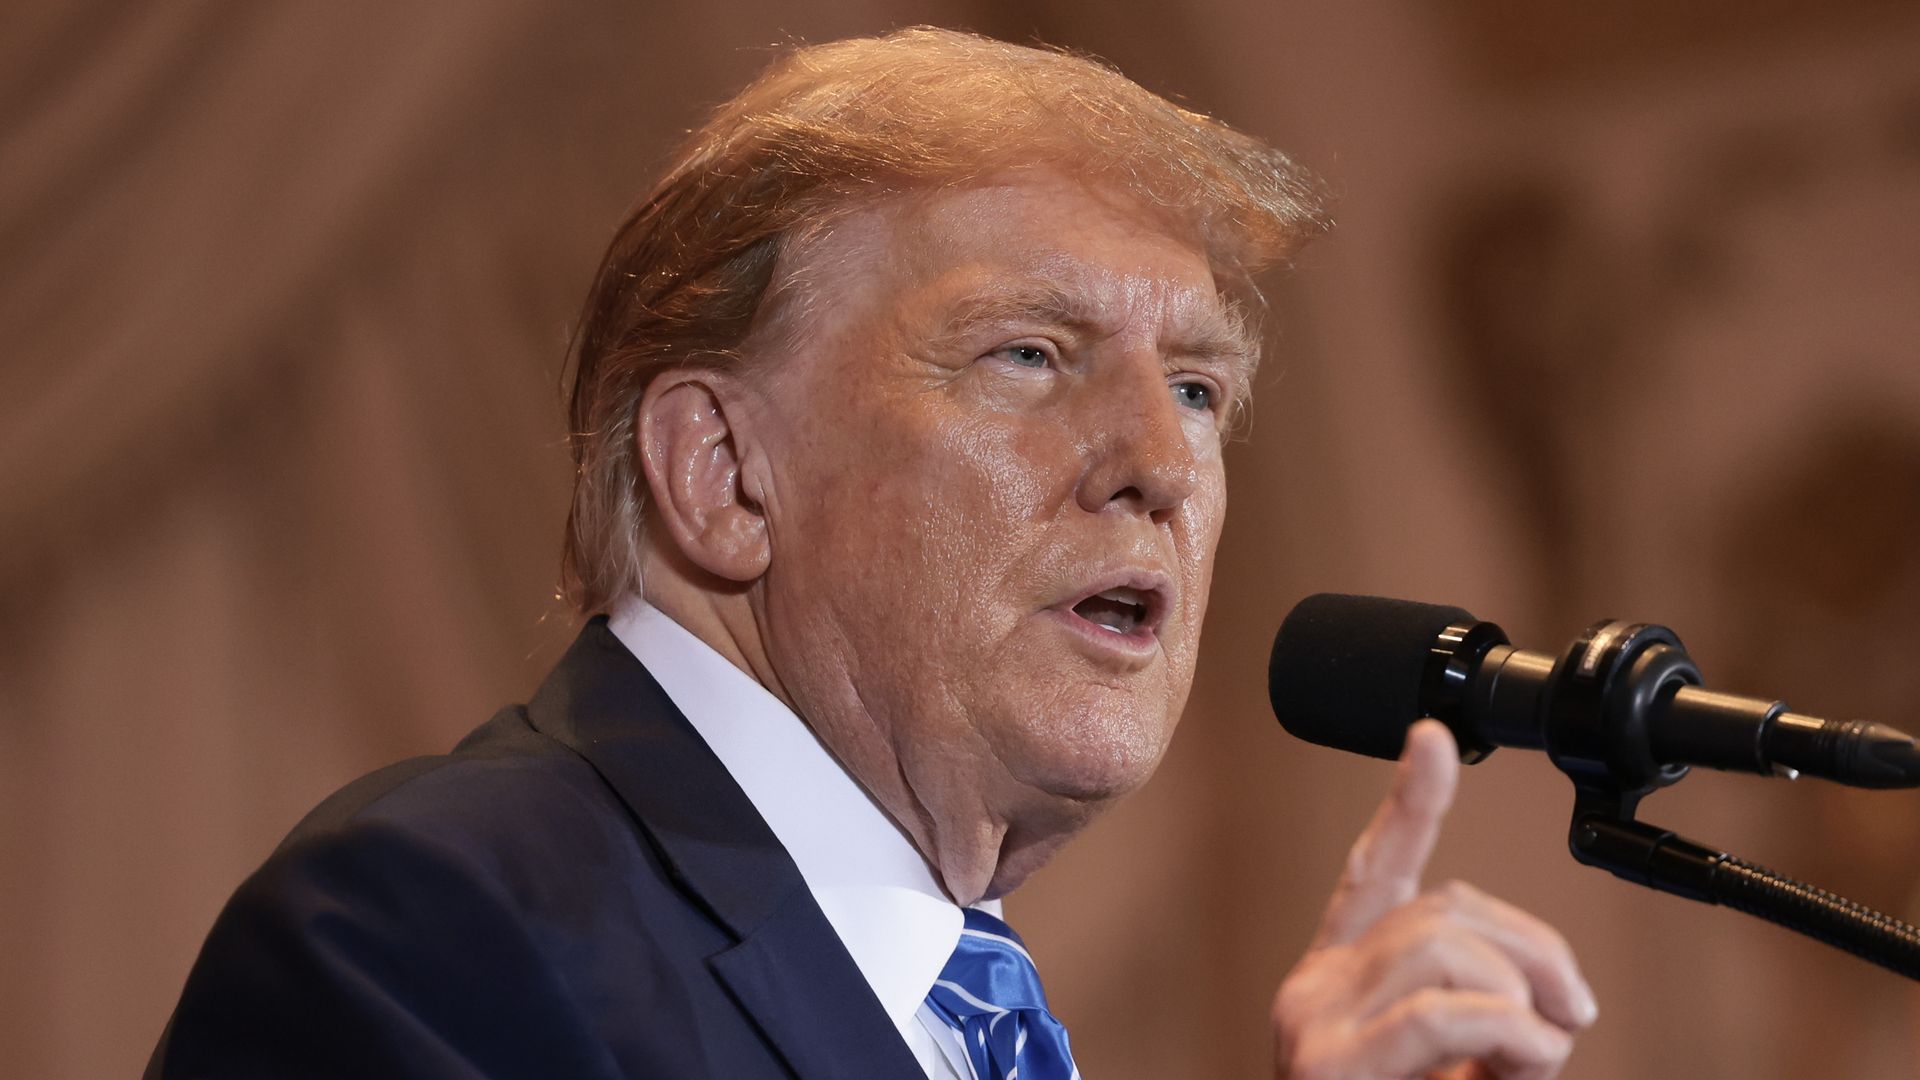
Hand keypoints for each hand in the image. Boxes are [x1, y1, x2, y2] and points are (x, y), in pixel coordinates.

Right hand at [1271, 720, 1596, 1079]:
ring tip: (1535, 1052)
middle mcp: (1315, 988)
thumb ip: (1487, 1018)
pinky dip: (1508, 1030)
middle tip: (1569, 1015)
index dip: (1410, 803)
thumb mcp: (1457, 1065)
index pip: (1376, 872)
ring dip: (1518, 995)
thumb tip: (1552, 1003)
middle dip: (1531, 948)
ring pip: (1437, 944)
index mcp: (1340, 978)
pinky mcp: (1328, 1065)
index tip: (1432, 737)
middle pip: (1439, 907)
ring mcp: (1313, 1022)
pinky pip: (1438, 1013)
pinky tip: (1526, 1058)